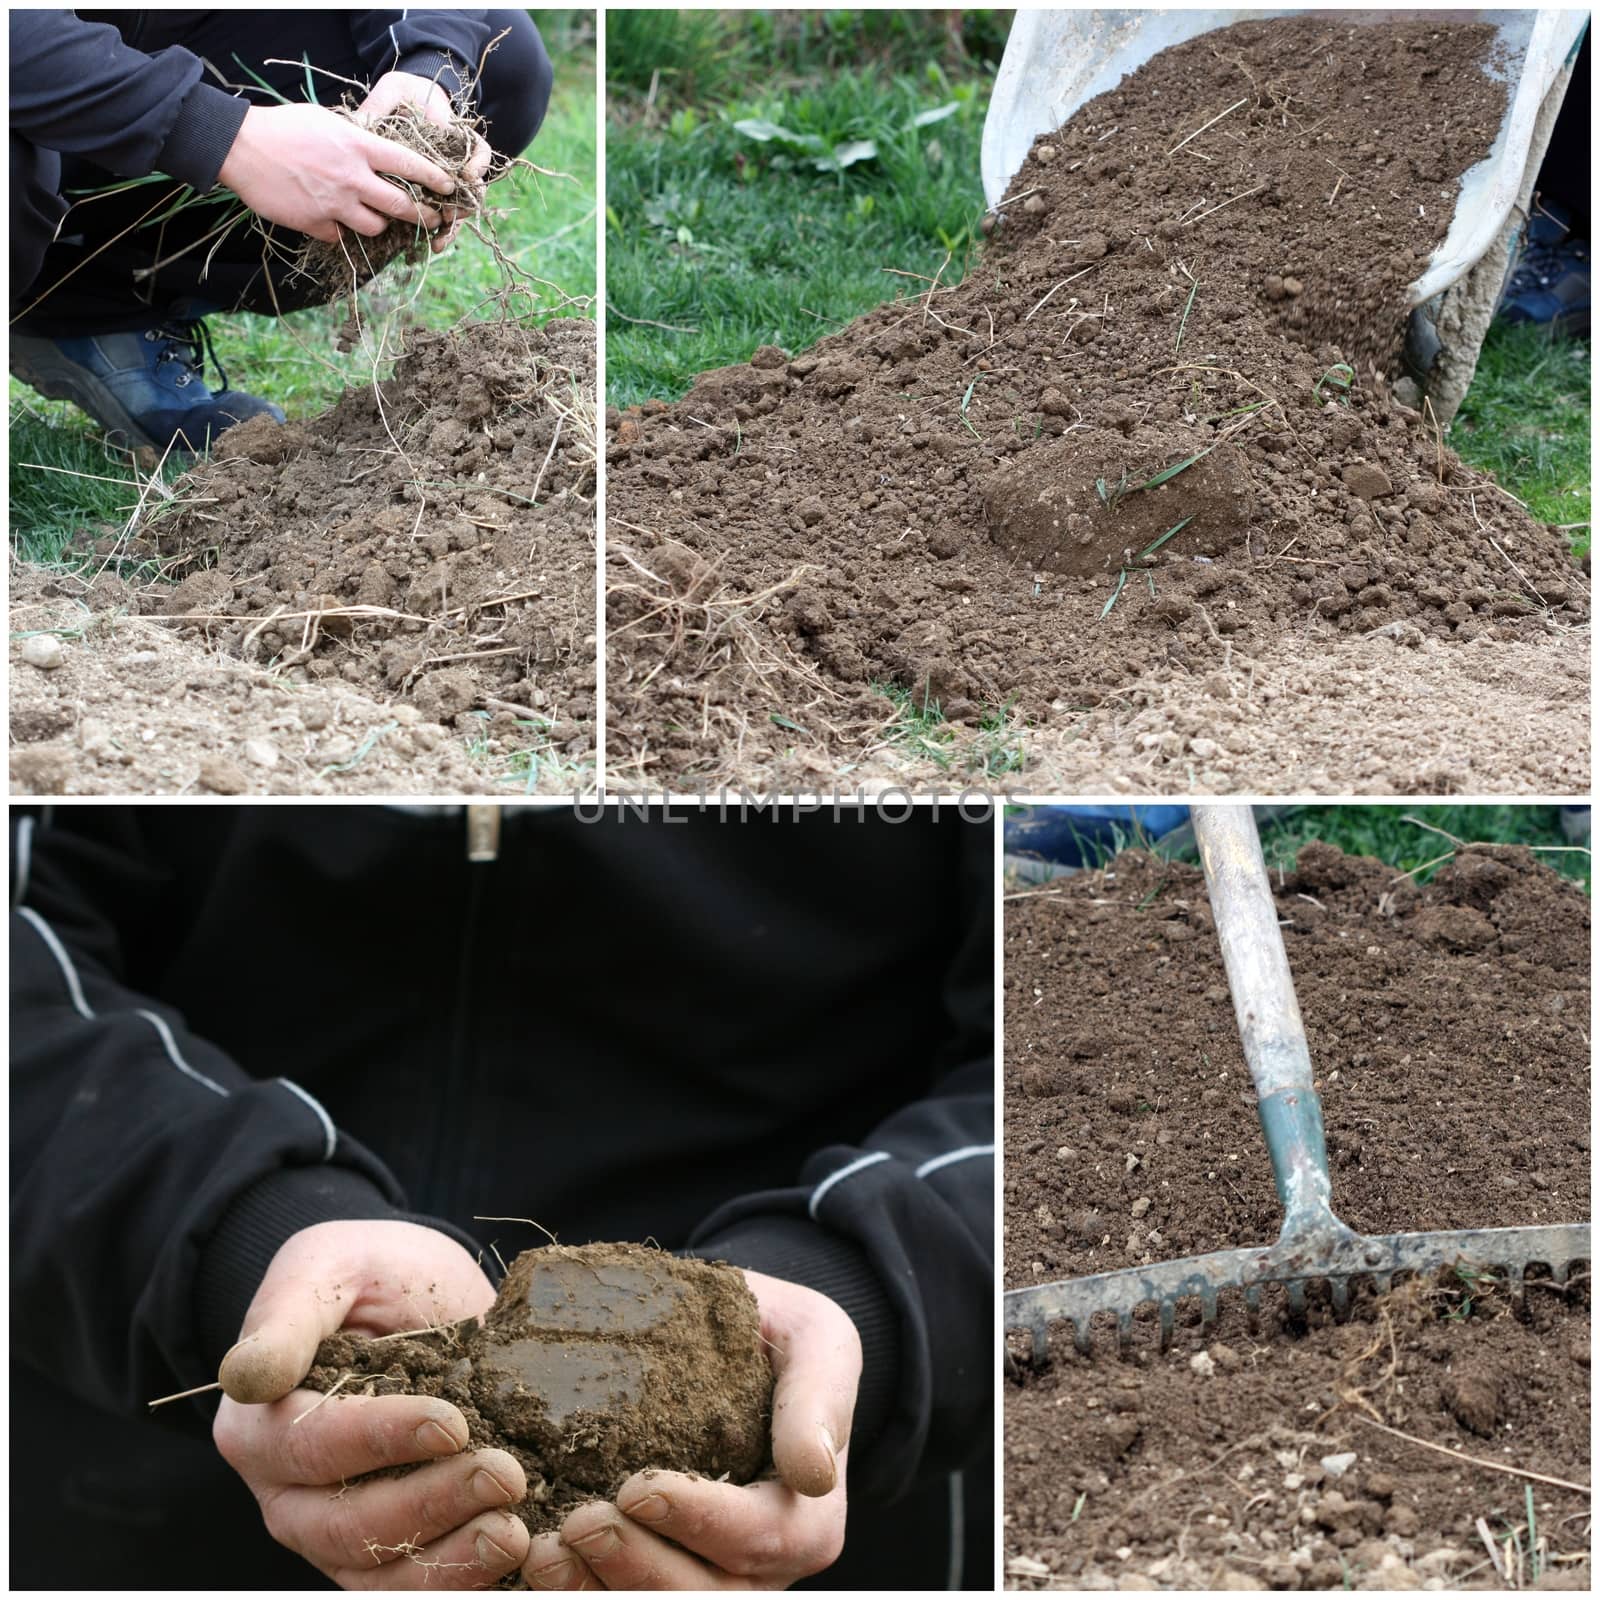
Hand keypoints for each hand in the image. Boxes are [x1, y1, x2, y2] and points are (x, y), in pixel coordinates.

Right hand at [212, 1220, 528, 1588]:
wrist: (403, 1297)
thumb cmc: (363, 1273)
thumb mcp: (328, 1266)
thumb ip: (288, 1316)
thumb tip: (247, 1376)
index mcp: (259, 1423)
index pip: (309, 1447)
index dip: (379, 1439)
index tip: (452, 1422)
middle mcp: (285, 1492)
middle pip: (343, 1524)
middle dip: (429, 1504)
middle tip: (505, 1475)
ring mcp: (330, 1531)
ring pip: (375, 1572)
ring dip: (449, 1562)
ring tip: (514, 1532)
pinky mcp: (382, 1550)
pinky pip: (407, 1586)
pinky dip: (458, 1582)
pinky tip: (515, 1558)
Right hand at [217, 102, 455, 244]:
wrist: (240, 146)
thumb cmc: (283, 126)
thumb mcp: (327, 121)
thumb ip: (356, 138)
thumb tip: (378, 148)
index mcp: (357, 146)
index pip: (409, 164)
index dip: (434, 178)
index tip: (449, 188)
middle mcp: (352, 177)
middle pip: (402, 206)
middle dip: (424, 216)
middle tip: (432, 218)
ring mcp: (335, 204)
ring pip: (376, 227)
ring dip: (379, 224)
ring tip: (373, 216)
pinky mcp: (316, 223)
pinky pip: (340, 236)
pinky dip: (340, 231)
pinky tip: (331, 219)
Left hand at [353, 70, 492, 253]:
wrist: (406, 98)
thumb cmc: (404, 90)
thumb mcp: (393, 89)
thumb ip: (381, 105)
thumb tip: (358, 123)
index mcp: (454, 135)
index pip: (479, 151)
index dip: (478, 165)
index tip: (467, 176)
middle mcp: (456, 161)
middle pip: (472, 190)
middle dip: (463, 205)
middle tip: (450, 216)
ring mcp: (447, 178)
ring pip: (459, 208)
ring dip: (451, 226)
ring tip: (439, 241)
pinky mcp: (434, 192)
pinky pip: (443, 215)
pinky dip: (440, 230)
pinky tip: (432, 244)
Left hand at [522, 1270, 859, 1589]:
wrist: (749, 1342)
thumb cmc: (784, 1337)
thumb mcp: (816, 1342)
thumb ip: (818, 1398)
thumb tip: (814, 1471)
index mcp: (809, 1519)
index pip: (757, 1538)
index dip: (696, 1521)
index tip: (636, 1487)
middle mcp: (766, 1567)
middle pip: (704, 1594)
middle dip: (637, 1566)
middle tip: (575, 1524)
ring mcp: (715, 1579)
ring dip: (598, 1591)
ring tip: (543, 1554)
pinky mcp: (668, 1574)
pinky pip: (626, 1597)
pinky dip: (583, 1591)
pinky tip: (539, 1565)